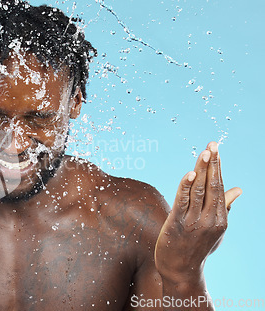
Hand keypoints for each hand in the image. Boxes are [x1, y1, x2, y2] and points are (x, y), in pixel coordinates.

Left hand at [155, 141, 241, 283]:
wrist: (180, 270)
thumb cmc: (197, 247)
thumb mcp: (215, 228)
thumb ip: (225, 206)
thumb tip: (239, 189)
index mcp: (221, 218)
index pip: (219, 186)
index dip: (217, 166)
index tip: (216, 148)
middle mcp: (210, 219)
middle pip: (211, 185)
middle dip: (212, 163)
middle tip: (212, 144)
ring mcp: (194, 222)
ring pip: (198, 190)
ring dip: (200, 170)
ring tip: (204, 152)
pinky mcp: (177, 224)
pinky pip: (182, 201)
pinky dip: (185, 187)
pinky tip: (189, 174)